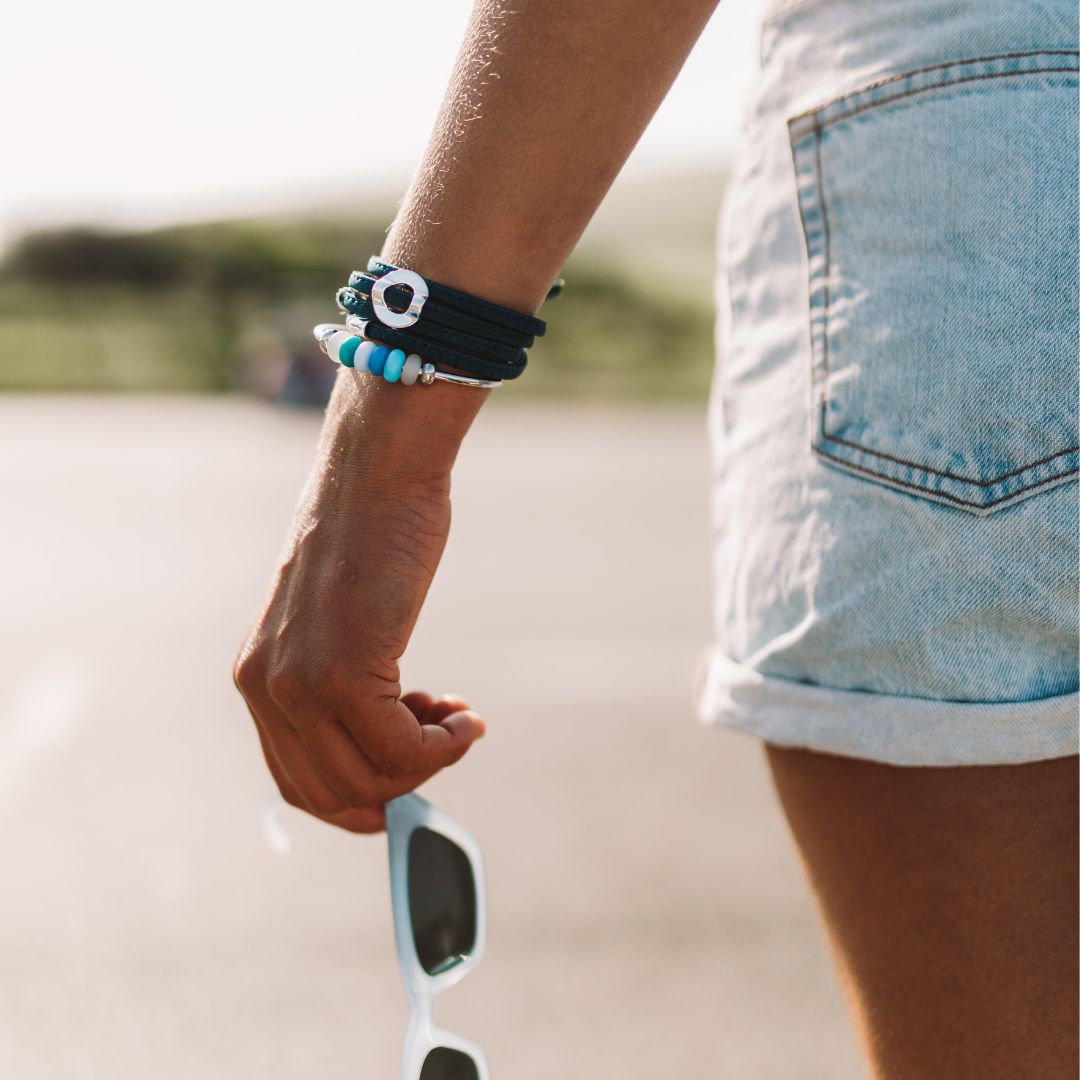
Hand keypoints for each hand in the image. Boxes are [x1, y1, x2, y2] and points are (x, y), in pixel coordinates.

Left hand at [234, 375, 487, 832]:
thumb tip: (381, 740)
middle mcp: (266, 687)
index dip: (359, 799)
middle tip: (443, 745)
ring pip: (369, 779)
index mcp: (258, 676)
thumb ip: (340, 679)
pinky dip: (443, 747)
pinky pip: (400, 750)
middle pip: (332, 792)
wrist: (380, 472)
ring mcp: (300, 682)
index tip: (409, 780)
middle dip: (399, 787)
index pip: (298, 782)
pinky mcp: (344, 671)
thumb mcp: (338, 620)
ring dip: (428, 765)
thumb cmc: (373, 535)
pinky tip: (465, 716)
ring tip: (459, 723)